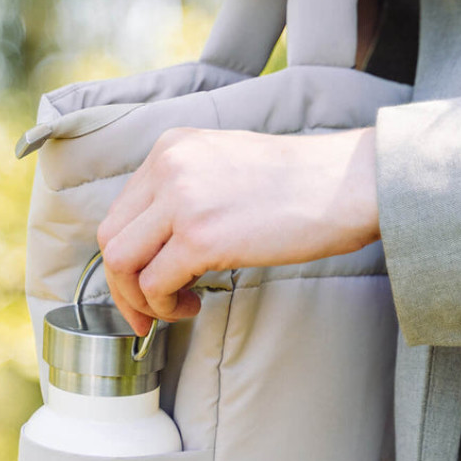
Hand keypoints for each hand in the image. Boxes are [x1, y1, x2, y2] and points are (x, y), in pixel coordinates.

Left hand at [97, 126, 378, 334]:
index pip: (121, 211)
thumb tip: (158, 243)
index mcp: (171, 148)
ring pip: (122, 264)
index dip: (125, 257)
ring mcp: (182, 200)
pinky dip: (165, 306)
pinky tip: (193, 305)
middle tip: (145, 312)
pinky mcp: (201, 237)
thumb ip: (184, 192)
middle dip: (122, 286)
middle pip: (111, 238)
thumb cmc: (298, 183)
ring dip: (140, 299)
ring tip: (174, 309)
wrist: (348, 183)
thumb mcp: (225, 166)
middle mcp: (168, 167)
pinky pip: (155, 284)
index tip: (142, 284)